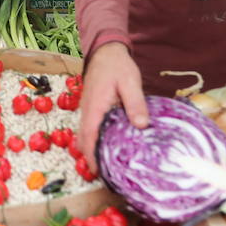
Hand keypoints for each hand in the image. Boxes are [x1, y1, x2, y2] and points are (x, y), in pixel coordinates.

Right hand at [79, 42, 148, 173]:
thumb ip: (135, 103)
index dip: (92, 156)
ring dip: (93, 150)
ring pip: (86, 136)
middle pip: (84, 141)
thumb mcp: (130, 82)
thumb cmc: (117, 66)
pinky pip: (90, 129)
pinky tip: (110, 146)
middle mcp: (87, 112)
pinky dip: (95, 140)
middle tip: (107, 175)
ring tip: (109, 165)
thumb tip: (141, 126)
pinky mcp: (92, 109)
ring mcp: (88, 111)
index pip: (89, 137)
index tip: (99, 173)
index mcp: (95, 108)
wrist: (105, 50)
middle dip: (92, 158)